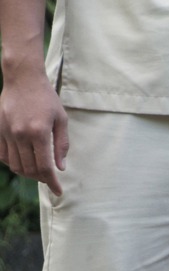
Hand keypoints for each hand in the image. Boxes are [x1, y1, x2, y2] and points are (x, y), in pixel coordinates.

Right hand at [0, 70, 68, 195]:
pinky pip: (3, 156)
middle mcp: (21, 135)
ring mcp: (7, 133)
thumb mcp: (61, 119)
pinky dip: (12, 164)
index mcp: (39, 133)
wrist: (22, 78)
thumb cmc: (46, 98)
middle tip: (49, 178)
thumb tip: (61, 168)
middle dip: (41, 178)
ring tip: (36, 170)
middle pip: (29, 170)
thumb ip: (62, 145)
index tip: (58, 191)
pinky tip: (22, 161)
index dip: (52, 183)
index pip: (45, 167)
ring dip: (27, 173)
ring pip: (15, 165)